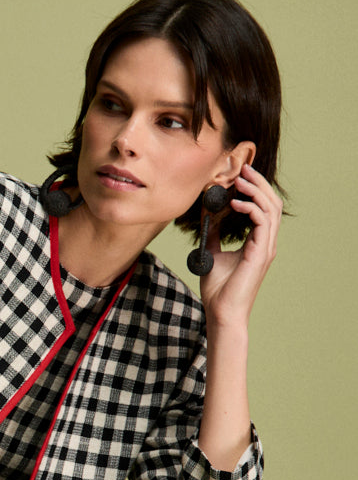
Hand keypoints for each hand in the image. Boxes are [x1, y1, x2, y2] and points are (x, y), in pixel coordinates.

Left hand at [199, 163, 282, 328]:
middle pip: (272, 203)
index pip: (264, 208)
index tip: (241, 175)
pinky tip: (235, 204)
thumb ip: (213, 233)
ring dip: (256, 191)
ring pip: (271, 209)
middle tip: (243, 168)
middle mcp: (266, 243)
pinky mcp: (260, 253)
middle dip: (259, 183)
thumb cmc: (218, 289)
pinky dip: (250, 208)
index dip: (255, 189)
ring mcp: (266, 248)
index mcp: (258, 243)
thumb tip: (207, 214)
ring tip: (240, 180)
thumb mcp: (212, 253)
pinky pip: (263, 222)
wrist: (221, 311)